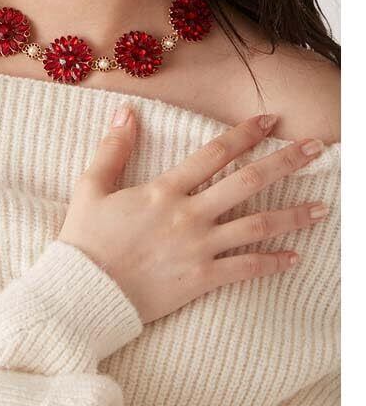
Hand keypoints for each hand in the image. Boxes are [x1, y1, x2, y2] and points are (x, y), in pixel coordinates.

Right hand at [58, 108, 327, 323]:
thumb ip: (112, 149)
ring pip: (256, 226)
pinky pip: (244, 269)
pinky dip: (271, 263)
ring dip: (292, 215)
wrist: (83, 293)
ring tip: (321, 207)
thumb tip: (126, 113)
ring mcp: (198, 248)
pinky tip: (294, 258)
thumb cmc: (86, 240)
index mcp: (164, 190)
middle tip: (316, 150)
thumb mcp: (91, 188)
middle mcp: (188, 215)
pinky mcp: (200, 279)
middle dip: (284, 163)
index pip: (213, 154)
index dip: (244, 134)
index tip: (270, 121)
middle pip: (247, 182)